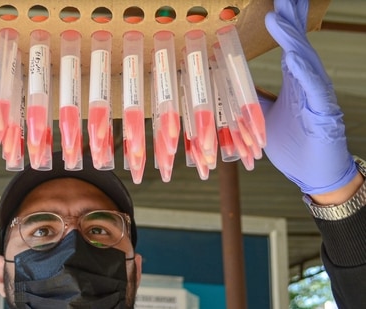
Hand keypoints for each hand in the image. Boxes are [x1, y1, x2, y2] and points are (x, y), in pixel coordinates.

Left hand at [260, 0, 356, 194]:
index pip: (289, 44)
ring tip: (278, 18)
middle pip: (298, 43)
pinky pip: (314, 90)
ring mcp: (317, 96)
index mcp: (295, 80)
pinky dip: (305, 73)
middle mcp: (308, 82)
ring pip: (305, 61)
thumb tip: (229, 85)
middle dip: (290, 18)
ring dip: (291, 39)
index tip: (277, 1)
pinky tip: (295, 58)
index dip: (284, 21)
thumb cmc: (293, 144)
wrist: (315, 174)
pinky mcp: (323, 113)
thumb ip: (251, 98)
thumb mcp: (263, 118)